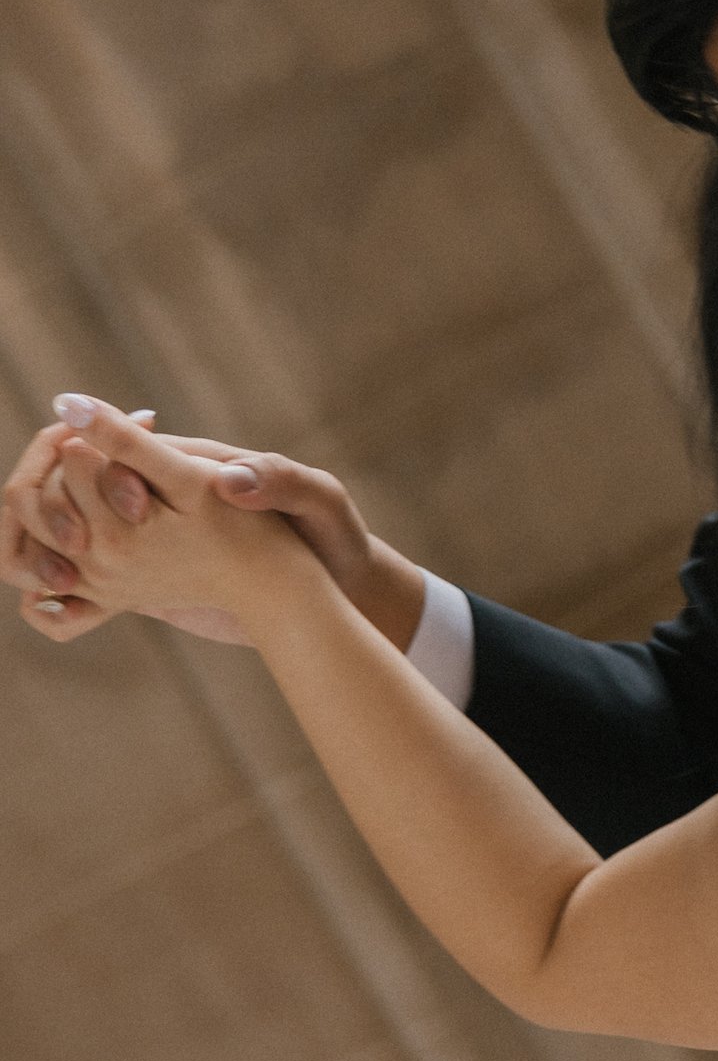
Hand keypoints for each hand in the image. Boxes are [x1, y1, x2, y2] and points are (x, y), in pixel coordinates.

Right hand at [30, 409, 319, 646]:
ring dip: (36, 553)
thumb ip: (281, 479)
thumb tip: (227, 481)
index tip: (125, 508)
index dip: (84, 463)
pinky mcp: (145, 580)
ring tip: (58, 589)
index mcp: (184, 463)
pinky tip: (65, 614)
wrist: (337, 584)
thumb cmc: (332, 536)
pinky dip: (59, 596)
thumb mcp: (320, 501)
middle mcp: (152, 495)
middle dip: (41, 512)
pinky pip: (80, 580)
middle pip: (59, 487)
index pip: (100, 446)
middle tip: (69, 562)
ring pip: (58, 535)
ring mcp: (142, 538)